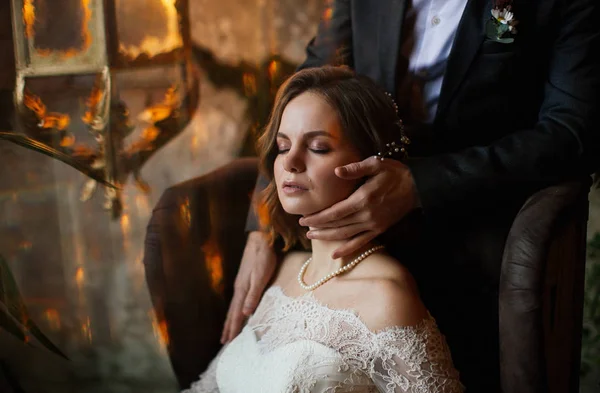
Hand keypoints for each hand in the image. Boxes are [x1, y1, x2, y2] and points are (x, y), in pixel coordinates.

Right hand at [221, 231, 276, 343]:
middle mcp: (239, 288)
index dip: (233, 328)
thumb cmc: (263, 258)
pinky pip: (238, 300)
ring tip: (227, 330)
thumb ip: (253, 295)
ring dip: (230, 320)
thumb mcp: (260, 277)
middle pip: (232, 312)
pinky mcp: (244, 279)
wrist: (260, 239)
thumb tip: (245, 313)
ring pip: (234, 306)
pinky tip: (238, 310)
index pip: (236, 314)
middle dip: (228, 327)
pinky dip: (235, 310)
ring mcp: (240, 283)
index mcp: (242, 290)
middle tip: (224, 342)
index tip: (228, 342)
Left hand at [299, 156, 420, 258]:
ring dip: (327, 238)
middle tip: (303, 228)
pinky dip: (347, 249)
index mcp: (362, 199)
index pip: (334, 213)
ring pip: (345, 235)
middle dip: (318, 228)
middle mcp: (366, 215)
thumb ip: (355, 168)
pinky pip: (361, 242)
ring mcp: (373, 224)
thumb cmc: (395, 172)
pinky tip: (336, 255)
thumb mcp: (376, 164)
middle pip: (336, 225)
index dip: (317, 218)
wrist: (417, 187)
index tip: (303, 219)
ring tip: (312, 237)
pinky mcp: (380, 229)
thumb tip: (337, 171)